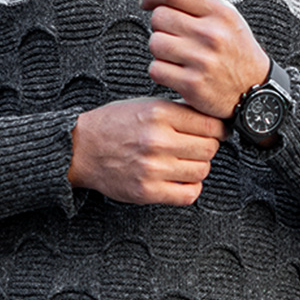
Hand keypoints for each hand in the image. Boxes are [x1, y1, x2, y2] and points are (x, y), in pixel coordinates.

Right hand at [68, 97, 227, 205]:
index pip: (210, 124)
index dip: (218, 129)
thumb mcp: (145, 104)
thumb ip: (177, 110)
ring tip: (185, 162)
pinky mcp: (147, 191)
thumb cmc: (113, 124)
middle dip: (209, 147)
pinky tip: (181, 179)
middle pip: (209, 148)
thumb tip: (212, 119)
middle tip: (198, 147)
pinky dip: (190, 188)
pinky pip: (188, 194)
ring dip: (198, 167)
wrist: (81, 148)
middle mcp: (157, 140)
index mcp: (159, 114)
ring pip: (202, 170)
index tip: (217, 132)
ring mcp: (152, 168)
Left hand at [141, 0, 269, 117]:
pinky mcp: (193, 84)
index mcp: (221, 12)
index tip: (147, 1)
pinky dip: (161, 70)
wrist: (255, 88)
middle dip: (160, 25)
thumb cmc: (236, 49)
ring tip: (177, 53)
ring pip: (155, 43)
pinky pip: (156, 69)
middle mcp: (212, 35)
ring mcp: (202, 60)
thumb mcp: (222, 16)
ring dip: (160, 48)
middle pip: (159, 17)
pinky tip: (177, 70)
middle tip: (173, 33)